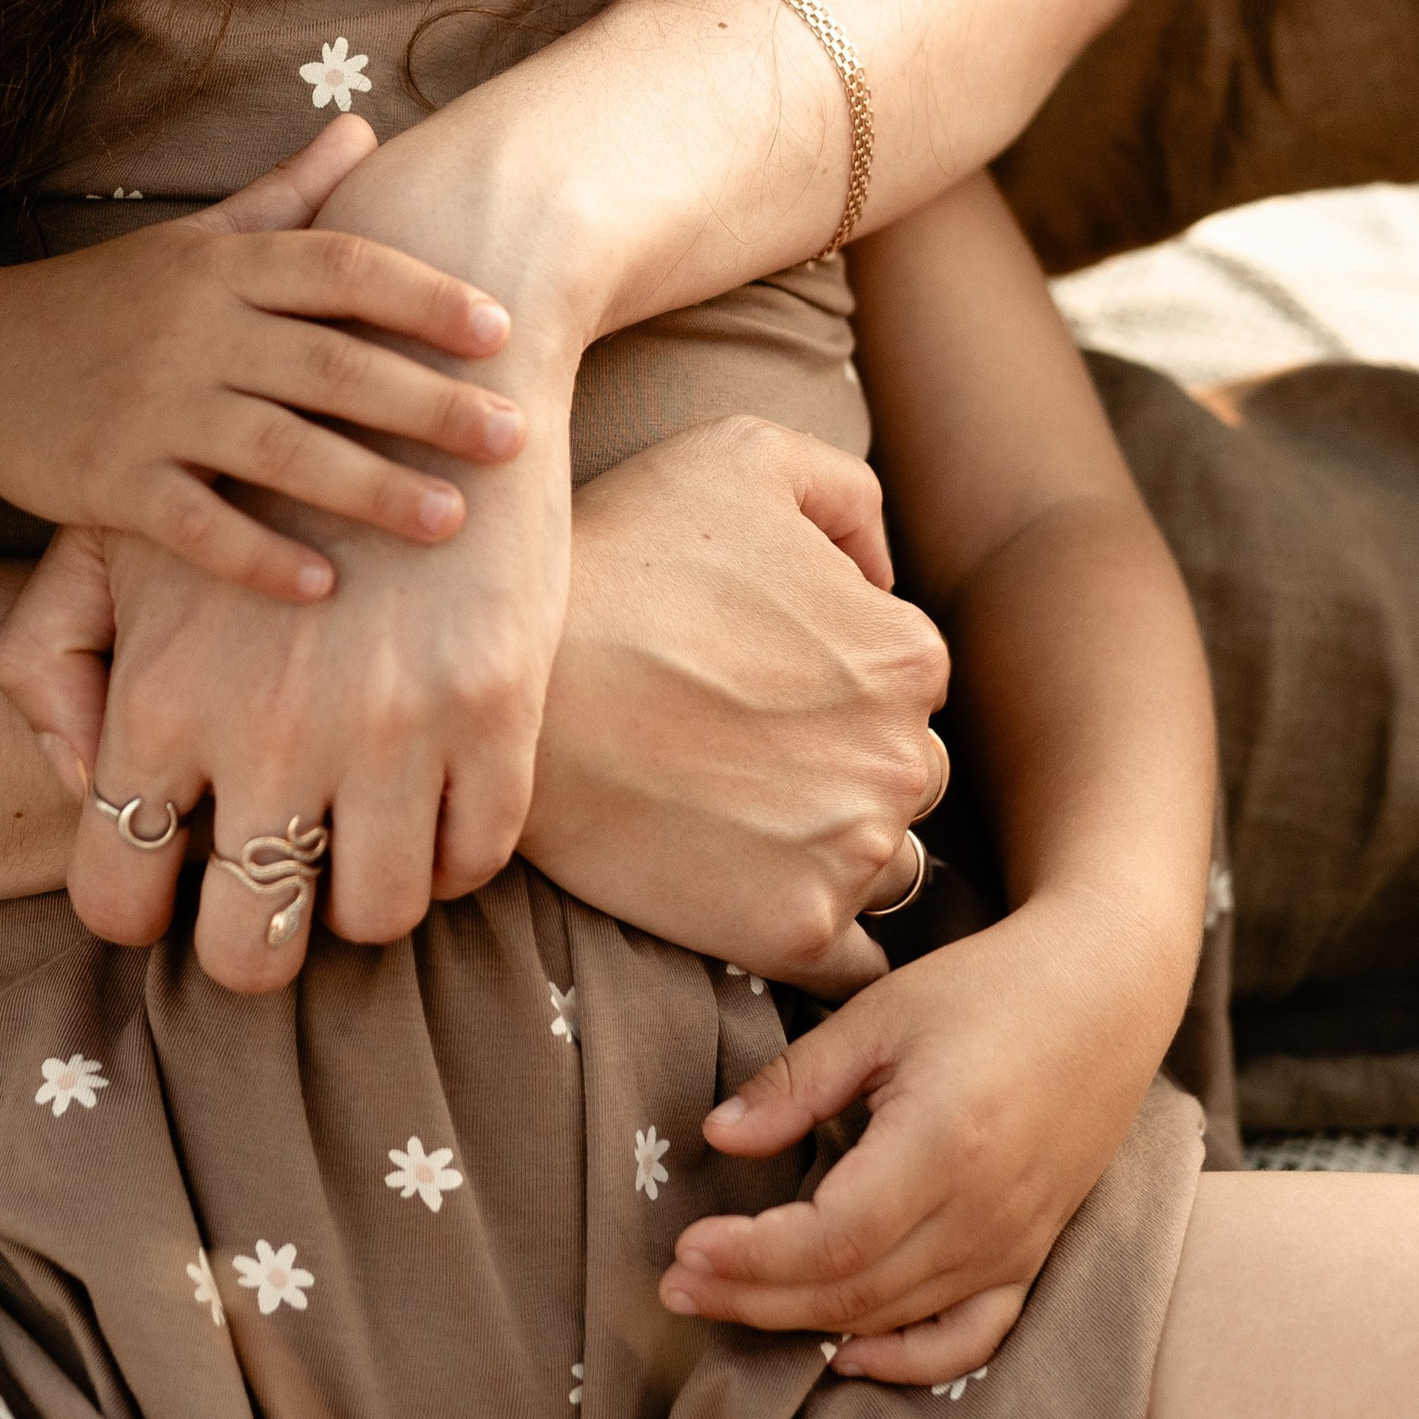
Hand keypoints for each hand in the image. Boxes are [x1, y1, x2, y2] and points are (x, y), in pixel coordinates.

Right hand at [0, 115, 522, 598]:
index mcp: (222, 266)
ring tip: (451, 520)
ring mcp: (148, 407)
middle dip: (428, 403)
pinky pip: (196, 524)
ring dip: (369, 487)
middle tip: (514, 438)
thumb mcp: (193, 240)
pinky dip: (259, 556)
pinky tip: (324, 586)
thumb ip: (286, 195)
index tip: (501, 331)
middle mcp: (192, 328)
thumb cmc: (105, 300)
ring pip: (277, 448)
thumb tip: (367, 130)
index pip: (340, 268)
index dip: (423, 295)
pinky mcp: (106, 480)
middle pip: (329, 365)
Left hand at [0, 317, 587, 984]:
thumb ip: (53, 658)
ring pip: (376, 917)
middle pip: (251, 949)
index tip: (177, 886)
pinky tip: (429, 800)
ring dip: (362, 897)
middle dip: (257, 946)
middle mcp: (271, 732)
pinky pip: (476, 857)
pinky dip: (452, 851)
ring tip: (356, 842)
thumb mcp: (118, 537)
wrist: (421, 363)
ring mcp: (393, 728)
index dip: (142, 912)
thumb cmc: (250, 460)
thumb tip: (83, 783)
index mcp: (162, 698)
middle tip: (272, 899)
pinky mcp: (497, 709)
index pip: (116, 894)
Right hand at [522, 420, 949, 997]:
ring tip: (734, 824)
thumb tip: (884, 572)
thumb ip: (844, 492)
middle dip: (841, 769)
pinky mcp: (794, 933)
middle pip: (901, 779)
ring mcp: (852, 853)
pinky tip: (753, 902)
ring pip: (882, 869)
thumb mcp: (740, 456)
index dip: (833, 683)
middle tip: (737, 755)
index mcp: (907, 653)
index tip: (754, 687)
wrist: (511, 691)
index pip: (904, 685)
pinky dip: (816, 939)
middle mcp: (903, 757)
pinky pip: (852, 963)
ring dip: (831, 852)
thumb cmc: (618, 556)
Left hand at [658, 887, 1183, 1386]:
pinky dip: (906, 1360)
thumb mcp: (881, 1013)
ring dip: (803, 1323)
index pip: (830, 1238)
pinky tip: (847, 1357)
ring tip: (725, 1302)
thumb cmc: (991, 986)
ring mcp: (1015, 1244)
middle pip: (852, 1291)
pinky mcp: (1031, 1254)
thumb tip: (717, 1137)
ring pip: (894, 1317)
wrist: (1106, 990)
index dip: (751, 1258)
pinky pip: (968, 1337)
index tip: (686, 1247)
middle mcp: (984, 1213)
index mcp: (943, 1145)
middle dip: (753, 1297)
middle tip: (677, 1287)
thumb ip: (798, 1082)